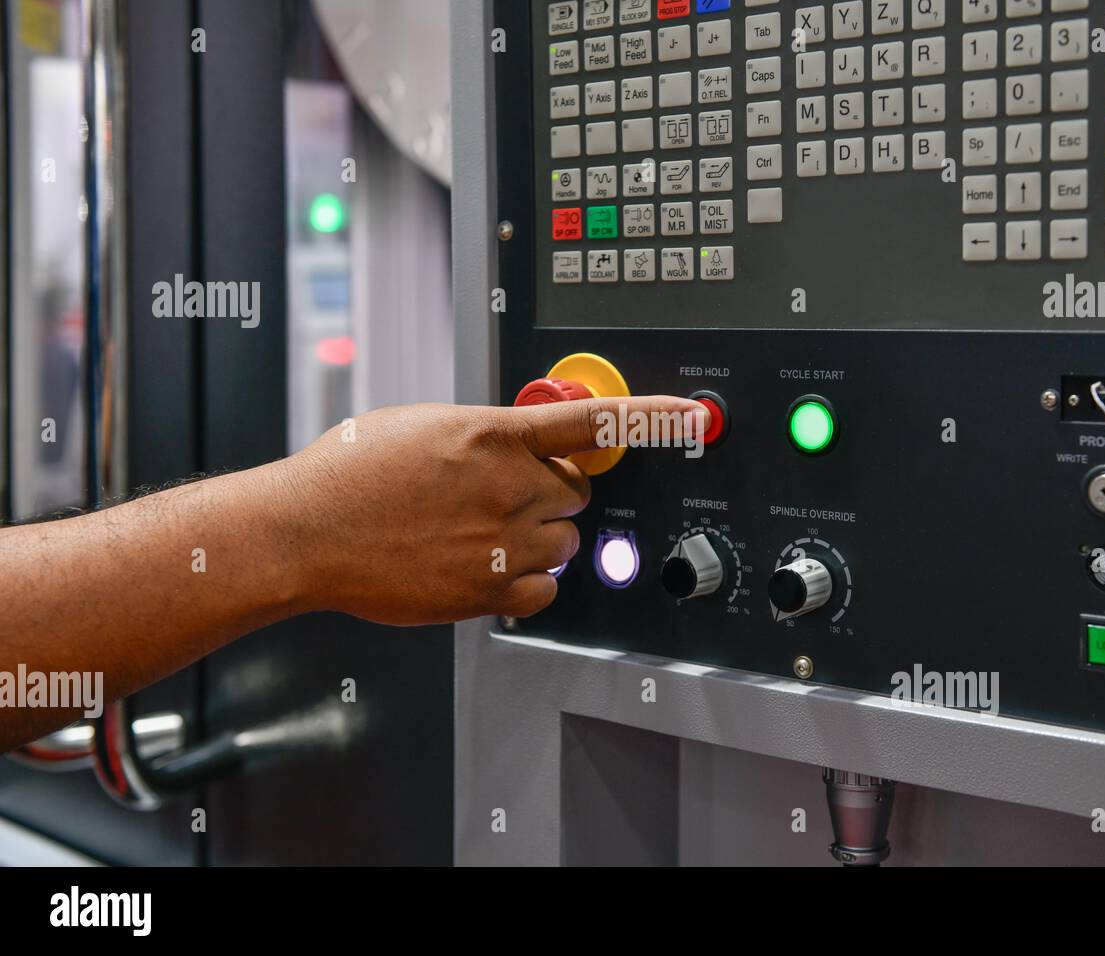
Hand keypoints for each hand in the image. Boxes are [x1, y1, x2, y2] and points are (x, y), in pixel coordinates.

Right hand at [279, 397, 708, 624]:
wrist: (306, 531)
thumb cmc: (351, 473)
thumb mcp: (425, 424)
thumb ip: (488, 432)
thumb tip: (521, 444)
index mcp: (493, 434)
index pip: (589, 421)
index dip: (650, 416)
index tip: (691, 415)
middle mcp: (508, 486)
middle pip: (577, 493)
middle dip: (550, 495)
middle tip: (498, 498)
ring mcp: (502, 541)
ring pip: (565, 543)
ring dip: (536, 538)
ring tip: (478, 533)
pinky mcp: (490, 590)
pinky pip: (547, 589)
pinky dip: (525, 581)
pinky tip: (482, 566)